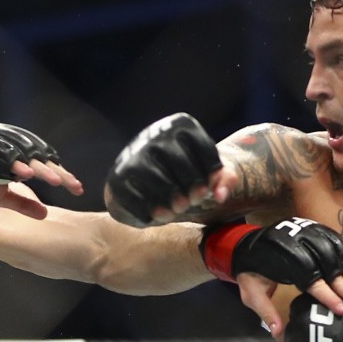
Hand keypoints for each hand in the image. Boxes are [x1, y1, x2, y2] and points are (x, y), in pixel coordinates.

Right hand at [0, 123, 80, 206]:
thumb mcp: (0, 197)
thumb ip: (22, 203)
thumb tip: (45, 216)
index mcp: (18, 154)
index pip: (45, 161)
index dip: (61, 173)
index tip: (77, 188)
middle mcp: (10, 145)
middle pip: (40, 156)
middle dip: (57, 171)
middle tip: (72, 185)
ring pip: (24, 154)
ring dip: (40, 167)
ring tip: (56, 181)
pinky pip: (1, 154)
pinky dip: (14, 163)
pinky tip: (27, 174)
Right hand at [104, 112, 235, 226]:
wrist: (142, 182)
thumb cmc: (183, 175)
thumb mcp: (207, 172)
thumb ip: (224, 180)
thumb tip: (220, 196)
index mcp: (179, 126)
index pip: (202, 147)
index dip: (210, 172)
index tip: (208, 188)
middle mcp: (154, 134)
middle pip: (178, 162)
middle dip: (190, 186)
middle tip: (193, 201)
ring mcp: (133, 154)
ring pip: (155, 178)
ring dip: (171, 199)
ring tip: (178, 209)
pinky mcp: (117, 177)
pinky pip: (135, 195)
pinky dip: (150, 209)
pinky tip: (160, 215)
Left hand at [201, 217, 342, 333]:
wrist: (246, 244)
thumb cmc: (250, 272)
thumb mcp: (251, 293)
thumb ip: (265, 311)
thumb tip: (277, 332)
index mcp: (284, 262)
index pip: (312, 281)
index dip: (328, 296)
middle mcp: (299, 244)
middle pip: (331, 268)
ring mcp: (308, 234)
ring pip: (337, 255)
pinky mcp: (314, 230)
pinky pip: (337, 242)